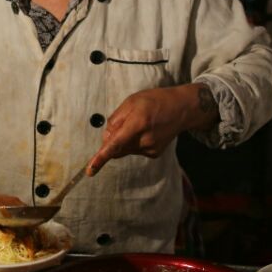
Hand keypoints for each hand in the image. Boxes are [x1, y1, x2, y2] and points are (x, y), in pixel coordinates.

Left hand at [87, 84, 218, 174]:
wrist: (181, 109)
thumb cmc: (153, 101)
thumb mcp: (130, 102)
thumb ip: (115, 120)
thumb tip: (106, 139)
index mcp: (137, 124)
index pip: (115, 144)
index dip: (101, 157)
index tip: (90, 171)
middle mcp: (144, 140)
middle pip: (116, 147)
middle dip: (113, 138)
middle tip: (125, 121)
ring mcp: (150, 149)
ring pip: (125, 149)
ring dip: (125, 139)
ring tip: (140, 123)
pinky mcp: (154, 154)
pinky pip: (134, 150)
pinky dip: (134, 142)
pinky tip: (146, 130)